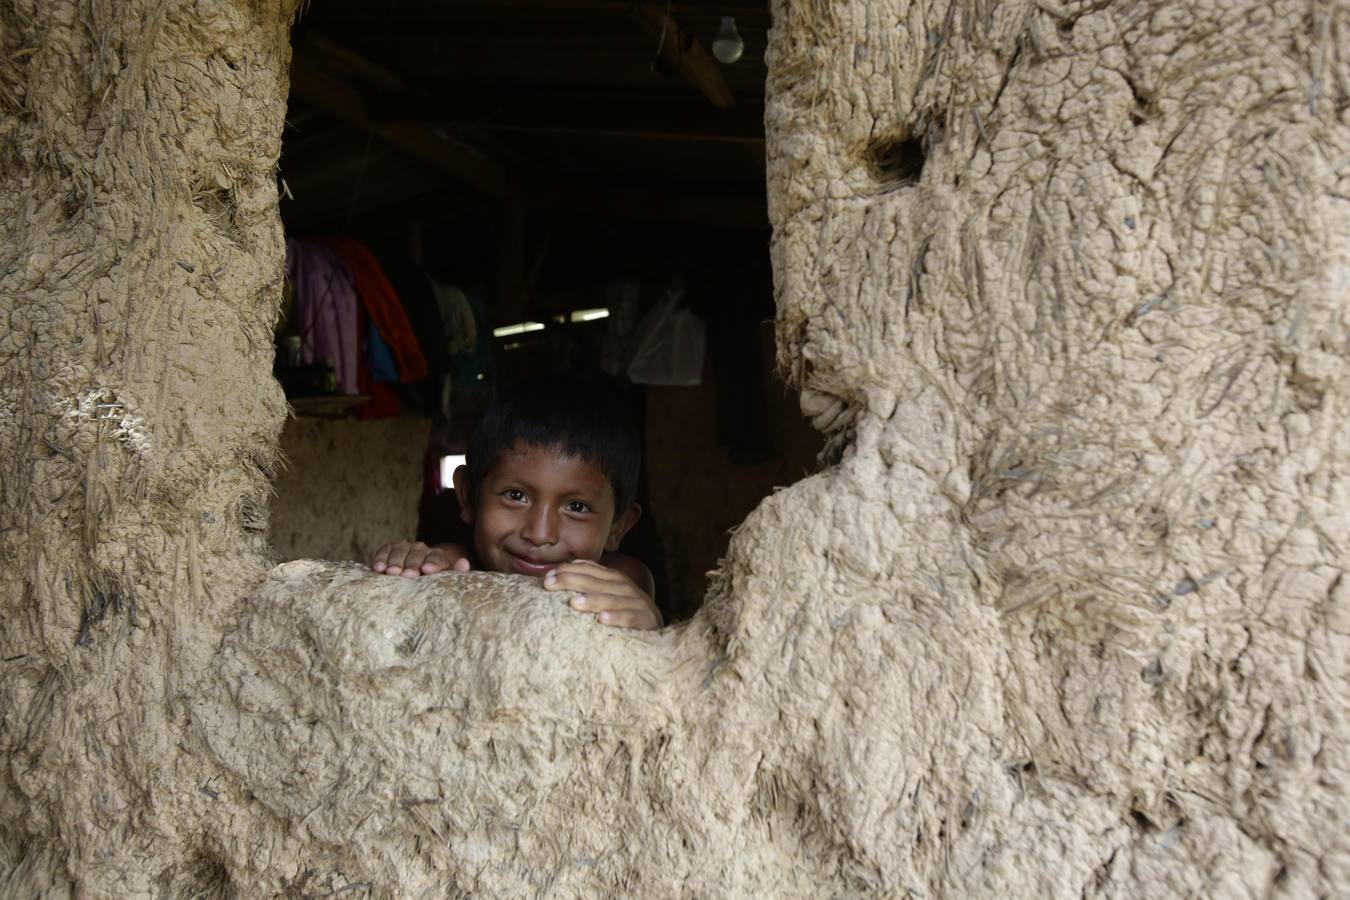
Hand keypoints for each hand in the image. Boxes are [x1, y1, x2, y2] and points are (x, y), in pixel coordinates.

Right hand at [371, 540, 470, 577]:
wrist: (415, 576)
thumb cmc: (431, 582)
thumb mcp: (444, 580)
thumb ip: (455, 572)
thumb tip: (464, 563)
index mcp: (437, 556)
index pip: (436, 558)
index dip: (432, 563)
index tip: (426, 570)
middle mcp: (421, 549)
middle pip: (417, 554)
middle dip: (411, 564)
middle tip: (406, 575)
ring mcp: (405, 547)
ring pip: (400, 551)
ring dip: (394, 561)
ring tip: (389, 572)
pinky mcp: (389, 549)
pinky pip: (384, 550)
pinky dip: (380, 558)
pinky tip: (377, 568)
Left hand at [544, 559, 661, 629]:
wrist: (656, 627)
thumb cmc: (624, 611)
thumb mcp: (607, 594)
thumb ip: (589, 582)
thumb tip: (562, 569)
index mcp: (613, 578)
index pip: (588, 570)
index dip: (568, 571)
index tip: (547, 577)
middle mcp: (625, 587)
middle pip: (596, 581)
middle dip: (572, 580)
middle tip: (550, 584)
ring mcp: (637, 602)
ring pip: (613, 599)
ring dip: (593, 600)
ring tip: (574, 603)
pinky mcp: (646, 619)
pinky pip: (631, 618)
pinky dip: (617, 617)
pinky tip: (602, 620)